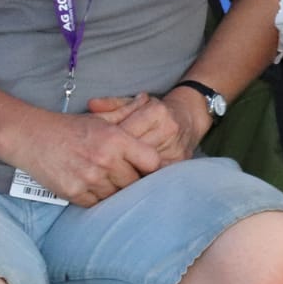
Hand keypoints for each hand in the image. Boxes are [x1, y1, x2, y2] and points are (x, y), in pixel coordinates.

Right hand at [3, 110, 162, 207]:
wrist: (31, 137)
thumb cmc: (70, 127)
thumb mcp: (101, 117)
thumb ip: (127, 111)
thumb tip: (147, 99)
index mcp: (116, 139)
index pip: (152, 161)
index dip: (151, 165)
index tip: (146, 166)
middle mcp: (105, 160)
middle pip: (135, 182)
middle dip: (132, 179)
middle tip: (127, 174)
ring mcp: (89, 179)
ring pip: (116, 195)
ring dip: (114, 190)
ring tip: (108, 179)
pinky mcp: (73, 193)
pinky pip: (96, 203)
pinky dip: (97, 197)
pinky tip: (92, 186)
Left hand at [88, 91, 204, 166]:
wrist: (190, 117)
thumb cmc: (157, 111)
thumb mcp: (137, 103)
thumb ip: (113, 104)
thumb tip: (91, 105)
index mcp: (156, 111)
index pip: (124, 131)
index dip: (107, 142)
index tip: (93, 149)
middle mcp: (168, 129)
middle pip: (132, 150)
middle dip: (113, 159)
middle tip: (95, 166)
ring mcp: (176, 147)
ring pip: (142, 165)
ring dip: (124, 171)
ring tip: (107, 175)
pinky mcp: (180, 162)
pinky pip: (154, 174)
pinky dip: (140, 177)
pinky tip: (126, 180)